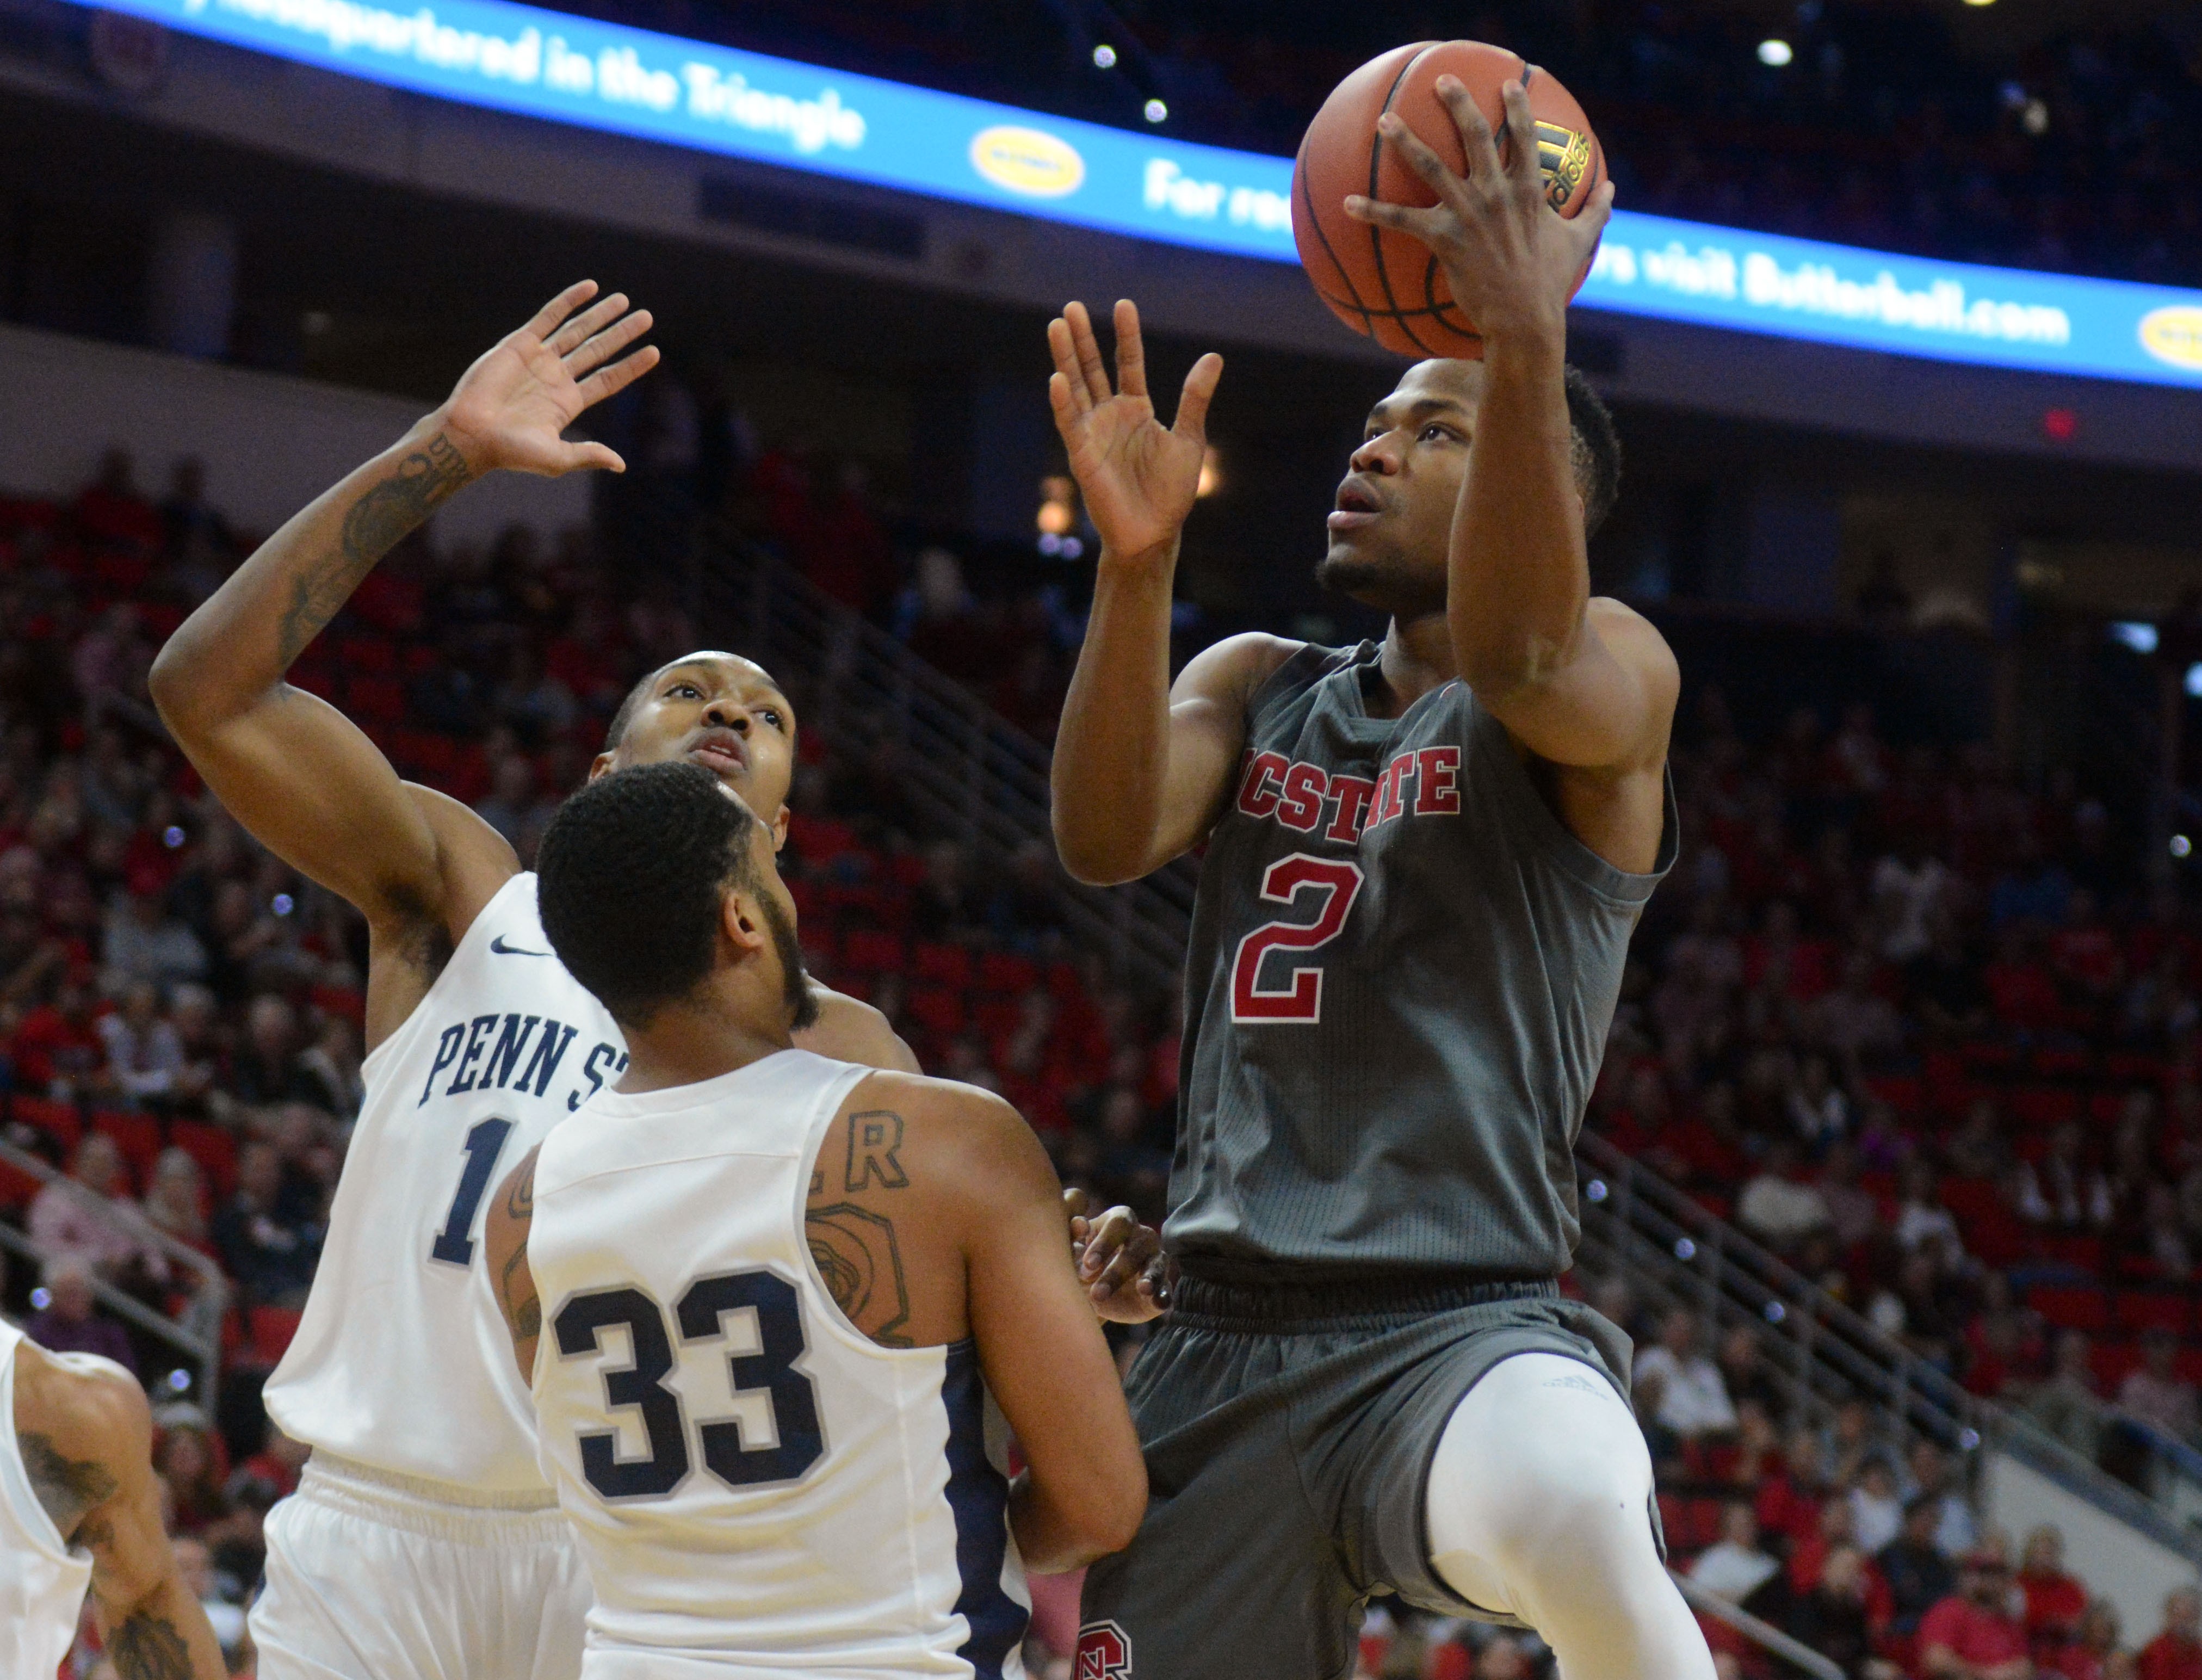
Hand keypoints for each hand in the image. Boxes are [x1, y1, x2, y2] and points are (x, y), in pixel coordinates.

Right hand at [437, 280, 659, 476]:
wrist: (470, 434)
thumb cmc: (510, 452)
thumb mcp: (556, 459)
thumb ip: (588, 455)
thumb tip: (621, 465)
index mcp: (568, 403)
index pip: (608, 380)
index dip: (631, 366)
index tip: (654, 352)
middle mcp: (557, 378)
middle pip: (598, 350)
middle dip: (622, 333)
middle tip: (647, 317)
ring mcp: (539, 359)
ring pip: (577, 330)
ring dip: (600, 315)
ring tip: (624, 300)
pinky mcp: (519, 344)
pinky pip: (548, 316)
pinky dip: (569, 301)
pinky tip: (590, 287)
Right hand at [1046, 299, 1221, 566]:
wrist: (1154, 533)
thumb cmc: (1170, 493)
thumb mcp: (1188, 438)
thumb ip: (1194, 398)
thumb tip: (1214, 357)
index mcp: (1136, 410)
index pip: (1128, 363)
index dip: (1126, 335)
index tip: (1124, 305)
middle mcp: (1111, 416)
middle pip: (1093, 368)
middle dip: (1082, 338)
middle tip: (1071, 306)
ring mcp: (1093, 433)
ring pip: (1075, 387)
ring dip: (1065, 358)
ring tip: (1057, 325)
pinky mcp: (1081, 455)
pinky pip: (1070, 423)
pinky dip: (1062, 402)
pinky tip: (1057, 378)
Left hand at [1065, 1186, 1171, 1323]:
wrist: (1094, 1295)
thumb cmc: (1083, 1264)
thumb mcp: (1072, 1252)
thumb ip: (1071, 1238)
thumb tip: (1078, 1224)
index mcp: (1119, 1221)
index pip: (1118, 1223)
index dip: (1104, 1243)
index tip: (1088, 1265)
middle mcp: (1142, 1237)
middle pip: (1136, 1247)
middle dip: (1117, 1271)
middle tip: (1097, 1293)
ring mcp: (1155, 1261)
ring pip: (1154, 1266)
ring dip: (1148, 1278)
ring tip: (1143, 1289)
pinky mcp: (1160, 1287)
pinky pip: (1165, 1290)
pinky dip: (1162, 1296)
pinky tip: (1158, 1303)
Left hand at [1344, 78, 1612, 348]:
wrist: (1525, 320)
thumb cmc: (1551, 283)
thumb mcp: (1581, 243)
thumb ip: (1595, 212)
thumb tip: (1613, 190)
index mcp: (1529, 189)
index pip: (1525, 135)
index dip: (1516, 106)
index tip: (1507, 83)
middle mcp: (1497, 192)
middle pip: (1475, 135)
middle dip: (1457, 103)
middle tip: (1441, 81)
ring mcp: (1469, 213)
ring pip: (1430, 166)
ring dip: (1405, 140)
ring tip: (1385, 120)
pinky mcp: (1444, 239)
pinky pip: (1400, 220)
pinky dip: (1371, 211)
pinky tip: (1346, 204)